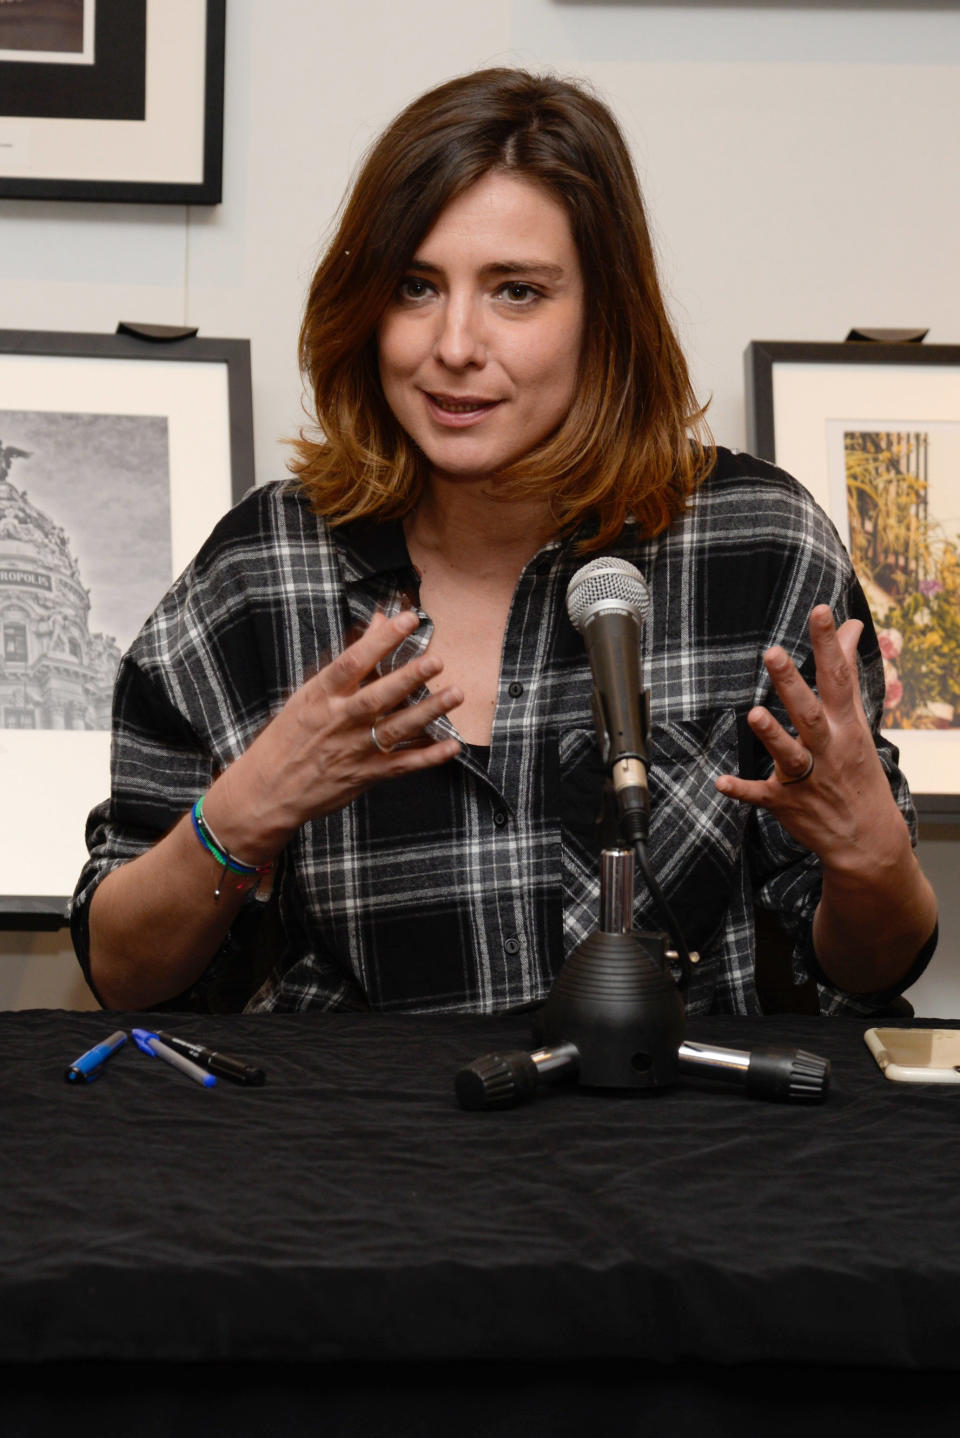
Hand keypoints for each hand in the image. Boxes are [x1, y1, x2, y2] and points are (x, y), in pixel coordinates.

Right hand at [209, 609, 462, 860]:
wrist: (269, 790)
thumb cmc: (289, 735)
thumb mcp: (310, 694)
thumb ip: (351, 660)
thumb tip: (380, 622)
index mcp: (322, 695)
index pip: (353, 661)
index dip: (382, 639)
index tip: (408, 620)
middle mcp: (339, 720)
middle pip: (378, 695)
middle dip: (409, 677)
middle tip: (436, 661)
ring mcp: (354, 749)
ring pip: (396, 728)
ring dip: (428, 712)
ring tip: (454, 694)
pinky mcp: (366, 775)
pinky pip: (402, 765)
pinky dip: (428, 757)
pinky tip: (452, 746)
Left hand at [714, 604, 904, 868]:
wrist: (866, 837)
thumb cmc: (856, 768)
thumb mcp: (857, 720)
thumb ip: (845, 671)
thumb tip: (851, 626)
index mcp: (845, 726)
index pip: (838, 678)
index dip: (829, 644)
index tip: (820, 612)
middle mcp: (828, 749)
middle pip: (809, 712)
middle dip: (792, 684)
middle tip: (774, 653)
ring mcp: (807, 777)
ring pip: (788, 753)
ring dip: (772, 735)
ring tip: (754, 713)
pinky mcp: (786, 802)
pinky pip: (761, 795)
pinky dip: (741, 789)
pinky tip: (721, 782)